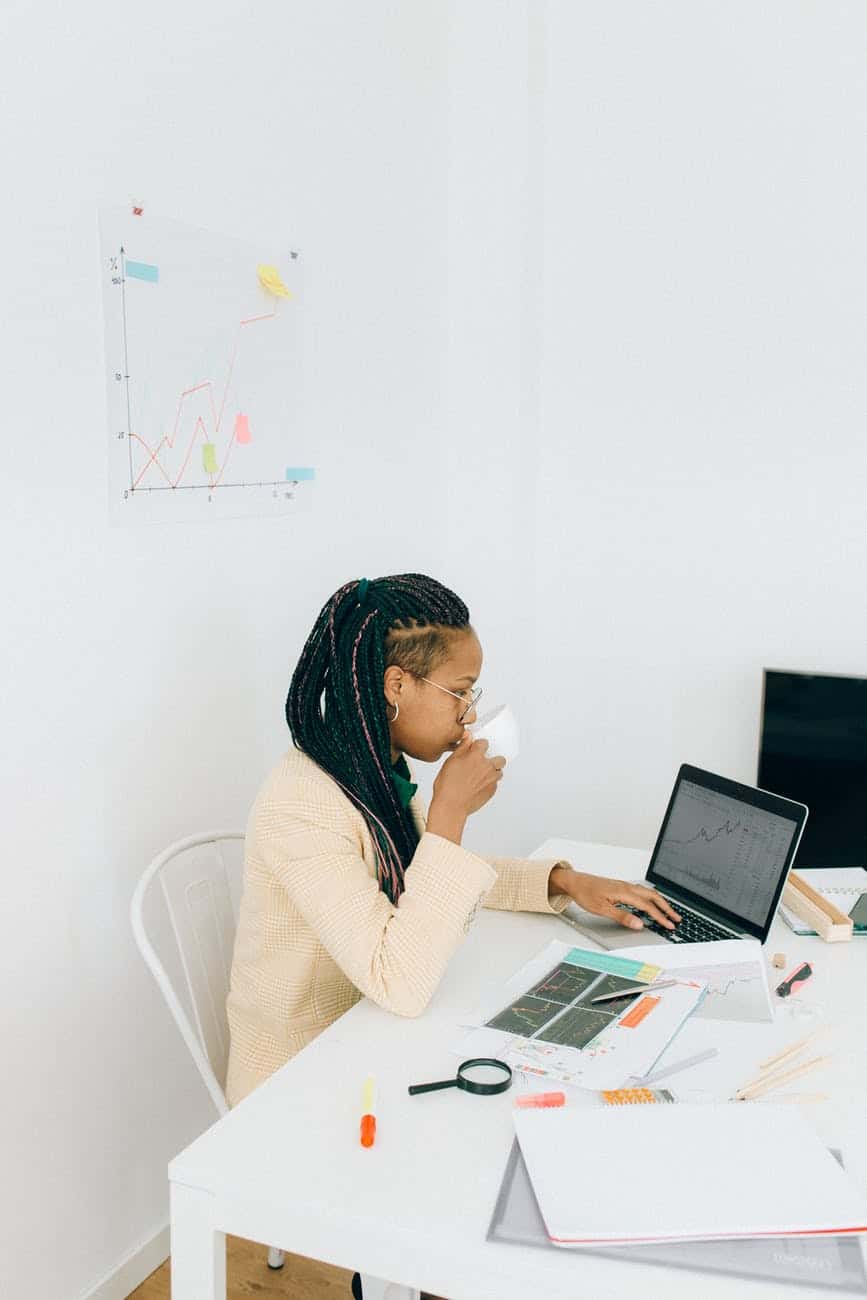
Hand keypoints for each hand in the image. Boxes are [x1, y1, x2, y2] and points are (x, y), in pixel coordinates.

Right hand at [427, 733, 504, 842]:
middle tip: (483, 764)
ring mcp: (491, 779)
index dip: (479, 746)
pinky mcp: (492, 791)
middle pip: (499, 758)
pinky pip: (495, 784)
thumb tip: (468, 736)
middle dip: (493, 759)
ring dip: (493, 772)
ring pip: (499, 772)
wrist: (451, 805)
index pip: (484, 743)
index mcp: (476, 756)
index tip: (475, 750)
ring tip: (481, 777)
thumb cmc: (447, 785)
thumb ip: (462, 747)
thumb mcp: (450, 761)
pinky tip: (478, 787)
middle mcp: (487, 766)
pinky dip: (489, 784)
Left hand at [550, 868, 680, 930]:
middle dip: (667, 908)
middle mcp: (627, 887)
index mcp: (624, 892)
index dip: (660, 916)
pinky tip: (651, 902)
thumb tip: (639, 923)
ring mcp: (625, 885)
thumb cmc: (586, 893)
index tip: (670, 925)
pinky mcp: (622, 886)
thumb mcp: (602, 908)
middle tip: (677, 918)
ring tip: (669, 911)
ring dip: (660, 902)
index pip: (648, 906)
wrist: (575, 881)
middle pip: (653, 896)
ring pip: (648, 893)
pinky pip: (642, 891)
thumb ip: (621, 916)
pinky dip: (651, 898)